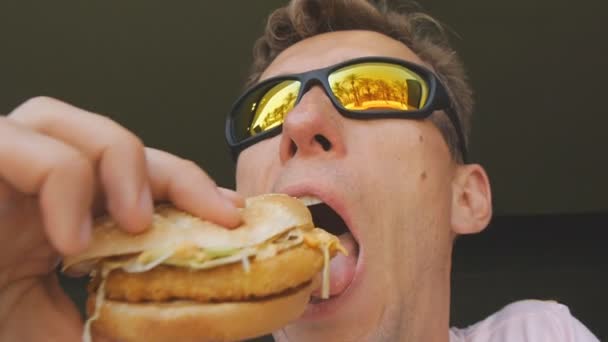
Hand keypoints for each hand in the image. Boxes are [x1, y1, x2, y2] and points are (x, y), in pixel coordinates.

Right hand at [0, 97, 242, 340]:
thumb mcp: (58, 332)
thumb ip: (118, 323)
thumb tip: (193, 329)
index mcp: (57, 217)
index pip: (133, 179)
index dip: (189, 189)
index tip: (232, 216)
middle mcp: (25, 185)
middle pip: (106, 139)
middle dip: (169, 170)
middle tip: (214, 215)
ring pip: (56, 120)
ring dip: (113, 162)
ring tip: (135, 222)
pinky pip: (10, 141)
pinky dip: (56, 179)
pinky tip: (67, 236)